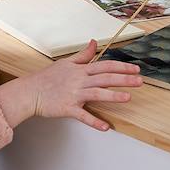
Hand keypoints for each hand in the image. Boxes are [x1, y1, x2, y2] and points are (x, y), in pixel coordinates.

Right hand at [13, 39, 142, 131]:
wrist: (30, 91)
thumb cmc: (47, 78)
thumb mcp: (66, 62)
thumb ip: (83, 55)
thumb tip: (94, 43)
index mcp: (80, 70)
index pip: (105, 65)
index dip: (121, 67)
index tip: (136, 69)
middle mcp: (79, 81)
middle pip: (105, 78)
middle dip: (123, 79)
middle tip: (140, 81)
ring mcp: (74, 94)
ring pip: (96, 94)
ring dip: (113, 96)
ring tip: (127, 98)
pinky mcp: (67, 108)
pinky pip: (82, 115)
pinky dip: (94, 121)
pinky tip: (105, 127)